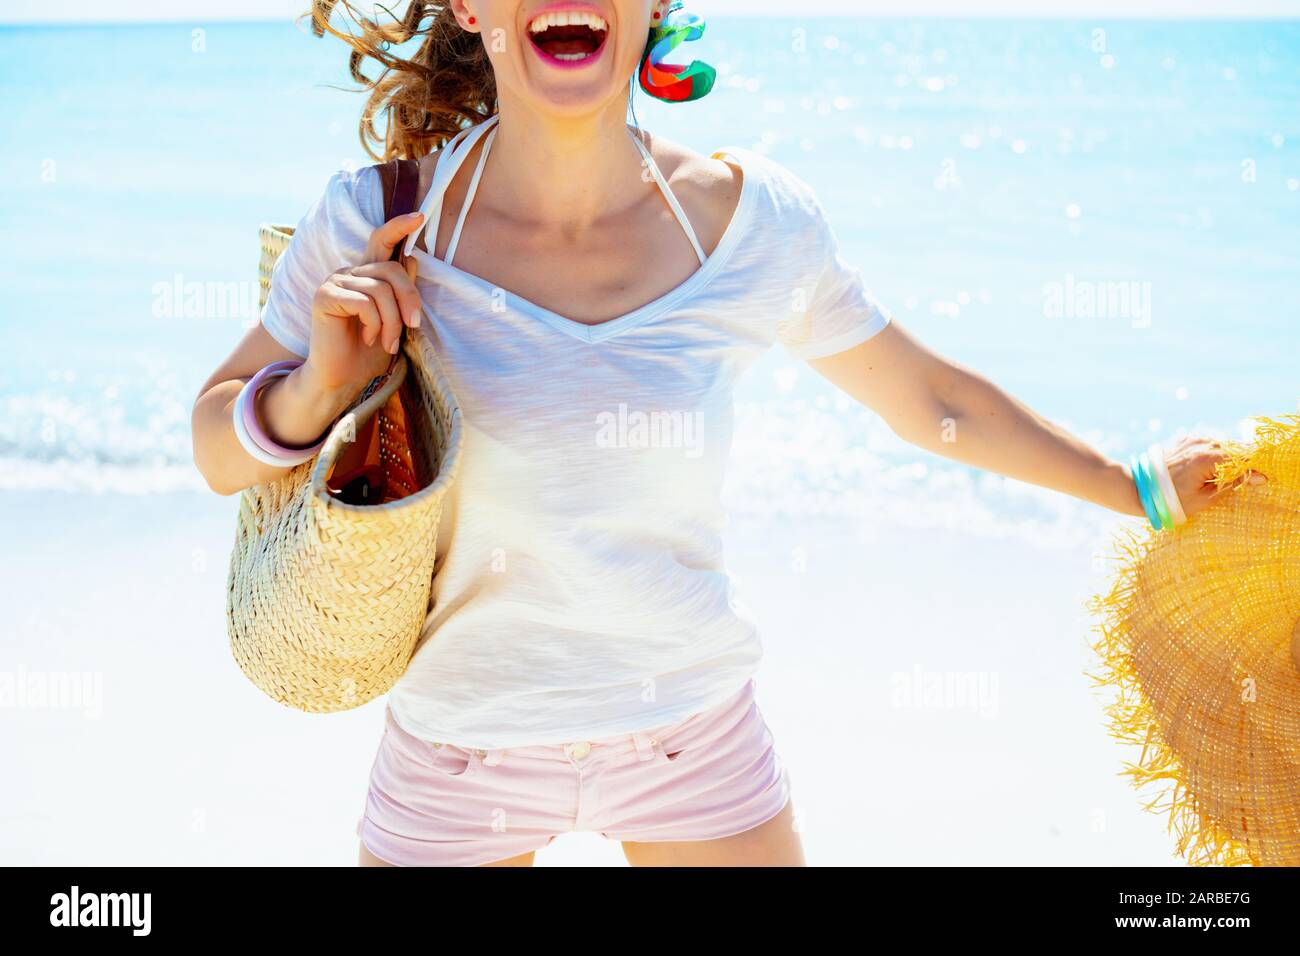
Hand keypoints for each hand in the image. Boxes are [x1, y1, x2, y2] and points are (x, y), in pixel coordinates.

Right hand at [302, 211, 425, 402]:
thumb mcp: (395, 322)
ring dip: (392, 321)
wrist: (342, 379)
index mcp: (366, 276)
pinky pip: (364, 301)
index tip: (420, 216)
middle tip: (414, 326)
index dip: (398, 227)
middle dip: (410, 299)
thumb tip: (412, 259)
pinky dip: (374, 324)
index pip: (381, 242)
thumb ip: (401, 293)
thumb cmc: (369, 353)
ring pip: (381, 289)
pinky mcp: (324, 296)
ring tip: (387, 342)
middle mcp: (349, 273)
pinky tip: (368, 339)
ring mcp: (334, 282)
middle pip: (392, 270)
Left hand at [1163, 435, 1266, 520]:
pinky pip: (1209, 444)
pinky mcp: (1186, 439)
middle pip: (1237, 448)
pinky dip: (1215, 453)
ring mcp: (1193, 439)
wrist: (1140, 488)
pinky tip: (1209, 467)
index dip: (1257, 466)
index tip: (1263, 478)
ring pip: (1224, 445)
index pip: (1245, 456)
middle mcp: (1202, 443)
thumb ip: (1233, 485)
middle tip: (1247, 478)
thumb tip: (1260, 477)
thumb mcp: (1206, 498)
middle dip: (1245, 461)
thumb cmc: (1173, 499)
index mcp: (1208, 458)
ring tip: (1225, 475)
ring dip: (1230, 457)